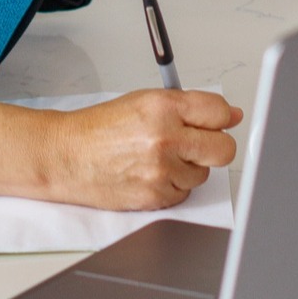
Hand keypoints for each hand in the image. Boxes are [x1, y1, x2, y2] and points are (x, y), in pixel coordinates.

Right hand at [44, 89, 242, 210]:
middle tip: (199, 144)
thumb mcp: (144, 101)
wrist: (67, 156)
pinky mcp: (155, 197)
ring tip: (159, 157)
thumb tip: (230, 115)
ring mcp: (162, 170)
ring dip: (189, 167)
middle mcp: (166, 137)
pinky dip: (172, 186)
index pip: (219, 112)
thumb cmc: (101, 128)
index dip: (223, 118)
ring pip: (203, 174)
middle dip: (216, 146)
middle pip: (224, 149)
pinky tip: (150, 173)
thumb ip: (188, 107)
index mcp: (164, 106)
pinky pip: (184, 193)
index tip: (221, 121)